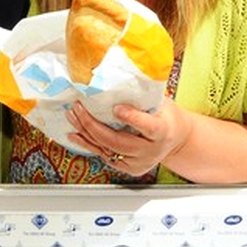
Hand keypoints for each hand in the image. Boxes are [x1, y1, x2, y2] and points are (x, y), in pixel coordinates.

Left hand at [65, 100, 179, 175]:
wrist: (175, 141)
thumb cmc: (166, 116)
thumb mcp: (162, 103)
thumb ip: (143, 97)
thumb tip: (118, 78)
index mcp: (163, 132)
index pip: (148, 127)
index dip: (132, 118)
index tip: (116, 108)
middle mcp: (150, 151)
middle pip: (118, 142)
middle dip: (94, 125)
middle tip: (79, 108)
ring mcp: (138, 163)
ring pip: (107, 149)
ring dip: (86, 132)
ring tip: (72, 115)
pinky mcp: (129, 168)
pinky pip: (104, 155)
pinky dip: (88, 143)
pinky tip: (74, 133)